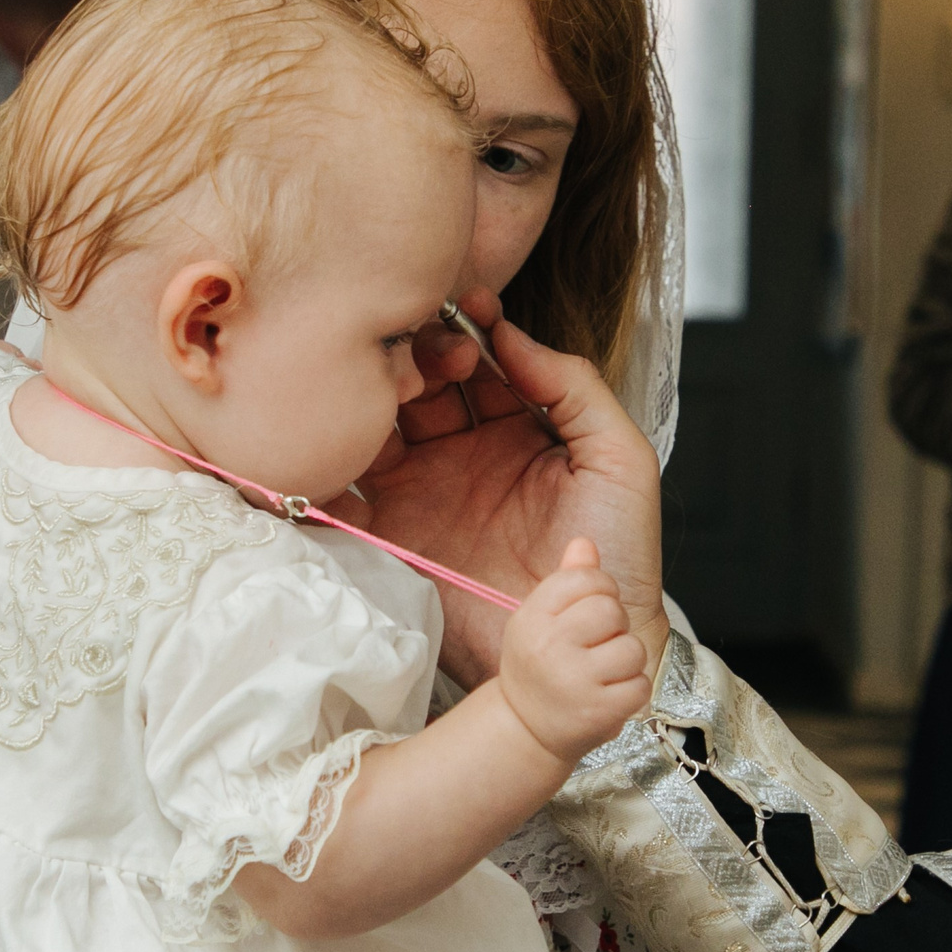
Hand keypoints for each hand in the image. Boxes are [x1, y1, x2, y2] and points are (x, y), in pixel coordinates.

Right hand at [356, 290, 668, 688]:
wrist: (583, 643)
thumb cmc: (617, 555)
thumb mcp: (618, 457)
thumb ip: (575, 386)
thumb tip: (513, 335)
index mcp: (518, 426)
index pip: (481, 360)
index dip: (471, 329)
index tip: (468, 308)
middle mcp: (464, 450)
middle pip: (423, 380)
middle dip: (420, 351)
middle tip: (428, 348)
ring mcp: (423, 488)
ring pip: (381, 420)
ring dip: (377, 391)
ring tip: (389, 380)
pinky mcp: (391, 531)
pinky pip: (348, 486)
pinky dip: (333, 456)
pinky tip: (342, 428)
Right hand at [498, 539, 650, 760]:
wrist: (526, 730)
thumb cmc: (539, 667)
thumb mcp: (540, 619)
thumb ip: (567, 580)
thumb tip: (585, 543)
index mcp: (532, 618)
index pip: (584, 578)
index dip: (600, 589)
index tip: (591, 609)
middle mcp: (549, 647)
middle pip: (612, 609)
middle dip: (615, 625)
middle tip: (598, 644)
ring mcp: (574, 682)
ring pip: (631, 648)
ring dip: (626, 660)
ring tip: (604, 672)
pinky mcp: (598, 712)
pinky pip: (640, 684)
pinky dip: (633, 690)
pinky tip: (610, 695)